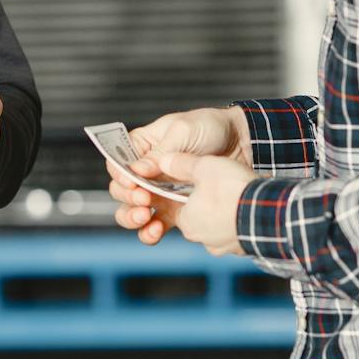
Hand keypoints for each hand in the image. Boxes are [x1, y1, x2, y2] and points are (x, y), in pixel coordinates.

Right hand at [109, 106, 251, 244]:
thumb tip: (137, 170)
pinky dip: (150, 231)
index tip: (133, 182)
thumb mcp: (183, 131)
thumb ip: (160, 152)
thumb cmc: (209, 127)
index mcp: (142, 146)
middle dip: (128, 197)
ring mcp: (159, 191)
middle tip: (144, 198)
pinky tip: (157, 230)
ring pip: (132, 210)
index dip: (120, 175)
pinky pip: (154, 224)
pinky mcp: (174, 208)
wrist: (240, 144)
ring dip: (132, 217)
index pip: (117, 163)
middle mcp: (146, 171)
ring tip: (146, 216)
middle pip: (121, 190)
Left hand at [154, 150, 255, 255]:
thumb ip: (180, 164)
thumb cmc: (233, 190)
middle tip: (219, 185)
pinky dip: (239, 221)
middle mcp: (203, 239)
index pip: (176, 208)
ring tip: (236, 195)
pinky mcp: (243, 248)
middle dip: (207, 202)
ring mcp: (225, 246)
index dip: (184, 192)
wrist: (269, 211)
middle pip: (198, 217)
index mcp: (187, 222)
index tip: (195, 182)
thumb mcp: (203, 167)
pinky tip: (247, 207)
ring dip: (225, 213)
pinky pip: (236, 232)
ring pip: (218, 226)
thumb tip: (164, 161)